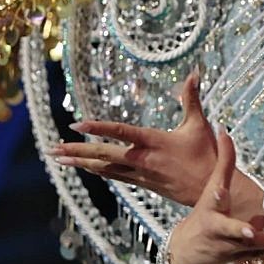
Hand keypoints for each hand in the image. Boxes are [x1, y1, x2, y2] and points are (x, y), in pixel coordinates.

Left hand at [55, 72, 218, 206]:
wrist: (211, 190)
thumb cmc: (207, 156)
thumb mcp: (199, 125)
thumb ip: (191, 98)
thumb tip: (194, 73)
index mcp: (153, 142)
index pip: (120, 132)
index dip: (97, 128)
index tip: (76, 124)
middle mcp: (142, 159)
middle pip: (102, 154)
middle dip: (75, 151)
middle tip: (53, 148)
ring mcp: (140, 174)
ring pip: (103, 168)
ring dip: (79, 163)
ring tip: (58, 158)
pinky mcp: (142, 183)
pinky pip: (114, 175)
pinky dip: (97, 170)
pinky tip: (85, 167)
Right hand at [168, 129, 263, 263]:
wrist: (187, 254)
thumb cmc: (203, 214)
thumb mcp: (209, 188)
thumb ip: (223, 162)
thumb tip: (224, 128)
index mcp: (208, 210)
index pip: (212, 200)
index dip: (216, 195)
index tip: (220, 190)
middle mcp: (218, 231)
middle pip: (231, 230)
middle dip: (241, 231)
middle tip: (252, 231)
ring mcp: (229, 248)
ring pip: (252, 247)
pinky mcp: (239, 260)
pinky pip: (260, 256)